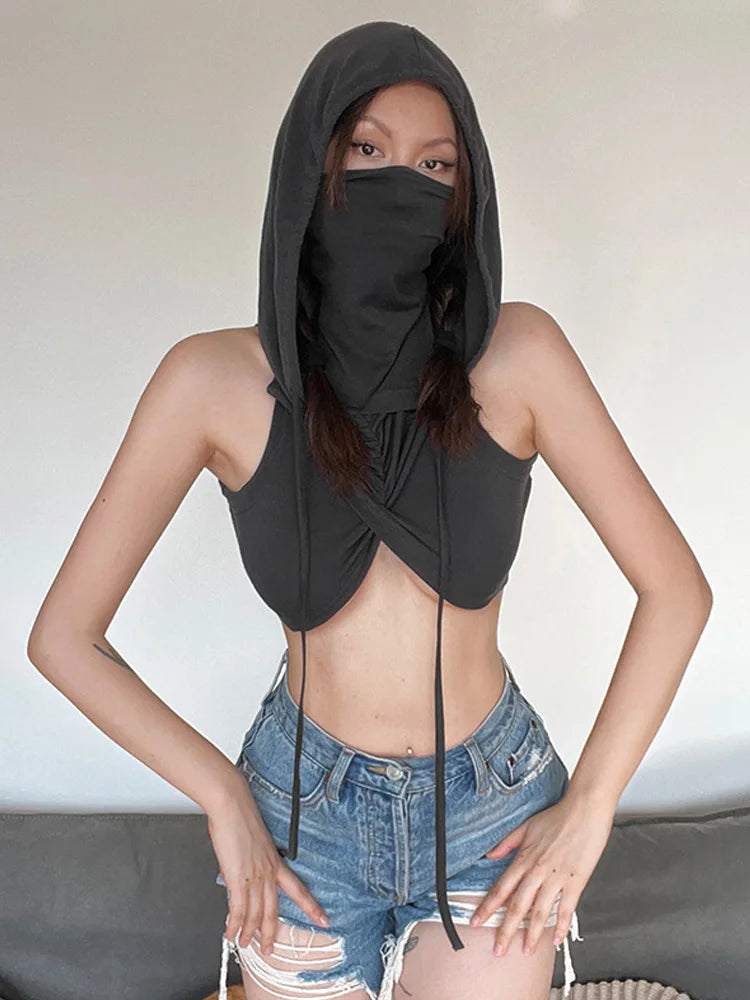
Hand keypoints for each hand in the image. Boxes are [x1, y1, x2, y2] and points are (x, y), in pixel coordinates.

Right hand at [208, 783, 329, 956]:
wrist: (232, 806)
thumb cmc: (241, 819)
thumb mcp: (255, 844)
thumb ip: (254, 862)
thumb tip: (244, 875)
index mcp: (275, 863)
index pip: (298, 890)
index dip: (312, 907)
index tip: (324, 919)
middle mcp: (268, 872)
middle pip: (274, 910)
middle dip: (271, 933)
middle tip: (268, 951)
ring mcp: (254, 876)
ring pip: (256, 914)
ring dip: (249, 933)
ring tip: (244, 945)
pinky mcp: (238, 878)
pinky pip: (238, 910)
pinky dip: (234, 924)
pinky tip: (231, 933)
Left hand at [468, 793, 612, 956]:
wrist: (584, 809)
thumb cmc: (558, 816)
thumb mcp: (526, 826)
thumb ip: (507, 843)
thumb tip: (490, 855)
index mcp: (524, 859)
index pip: (501, 888)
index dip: (487, 907)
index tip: (476, 922)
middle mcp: (537, 871)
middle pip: (517, 906)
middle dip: (506, 930)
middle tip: (498, 950)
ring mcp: (556, 878)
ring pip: (540, 912)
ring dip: (532, 934)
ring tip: (525, 951)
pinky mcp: (576, 881)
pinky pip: (567, 909)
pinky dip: (561, 926)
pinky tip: (556, 940)